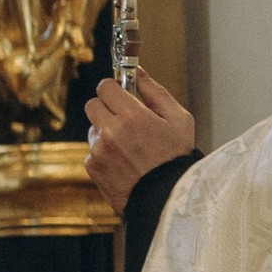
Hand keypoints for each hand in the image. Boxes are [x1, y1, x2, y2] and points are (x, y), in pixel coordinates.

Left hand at [85, 70, 195, 216]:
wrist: (168, 199)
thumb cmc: (177, 159)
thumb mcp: (179, 120)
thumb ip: (155, 92)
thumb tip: (138, 72)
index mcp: (132, 116)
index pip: (105, 86)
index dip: (114, 88)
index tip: (122, 93)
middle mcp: (111, 132)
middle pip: (93, 104)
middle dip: (106, 107)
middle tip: (124, 118)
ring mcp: (99, 151)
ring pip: (93, 129)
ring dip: (106, 132)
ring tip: (130, 146)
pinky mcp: (93, 168)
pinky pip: (93, 151)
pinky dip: (105, 153)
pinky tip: (124, 162)